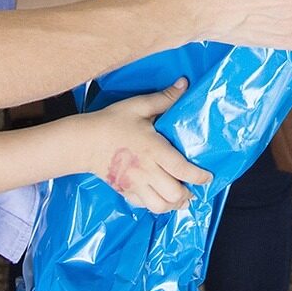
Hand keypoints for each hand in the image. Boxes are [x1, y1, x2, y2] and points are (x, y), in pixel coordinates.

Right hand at [80, 77, 211, 211]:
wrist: (83, 142)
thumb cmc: (112, 122)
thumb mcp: (138, 105)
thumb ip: (164, 98)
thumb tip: (184, 84)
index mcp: (153, 149)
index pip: (181, 169)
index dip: (198, 177)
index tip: (208, 177)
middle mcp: (146, 171)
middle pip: (174, 194)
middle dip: (188, 195)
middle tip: (195, 189)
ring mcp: (135, 184)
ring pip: (160, 206)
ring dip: (174, 205)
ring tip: (181, 199)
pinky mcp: (125, 191)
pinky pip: (144, 206)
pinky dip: (156, 206)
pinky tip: (160, 198)